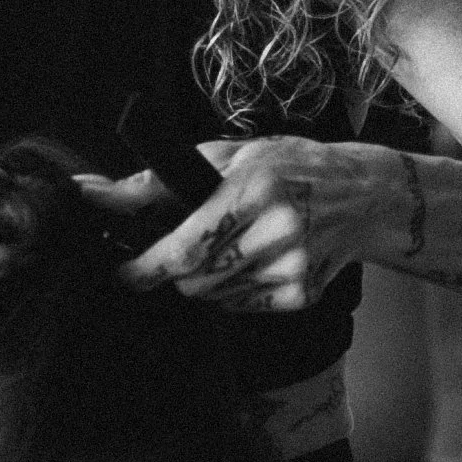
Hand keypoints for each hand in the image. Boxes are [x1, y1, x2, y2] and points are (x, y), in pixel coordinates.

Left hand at [106, 139, 394, 314]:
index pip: (188, 246)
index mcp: (256, 189)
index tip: (125, 274)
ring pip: (215, 297)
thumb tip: (98, 194)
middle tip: (179, 252)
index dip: (149, 267)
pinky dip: (233, 291)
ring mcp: (294, 268)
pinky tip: (252, 261)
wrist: (363, 195)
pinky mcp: (302, 294)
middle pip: (196, 279)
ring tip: (228, 247)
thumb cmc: (291, 167)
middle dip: (174, 272)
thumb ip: (159, 179)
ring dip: (204, 280)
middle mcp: (278, 230)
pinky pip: (242, 307)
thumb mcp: (229, 155)